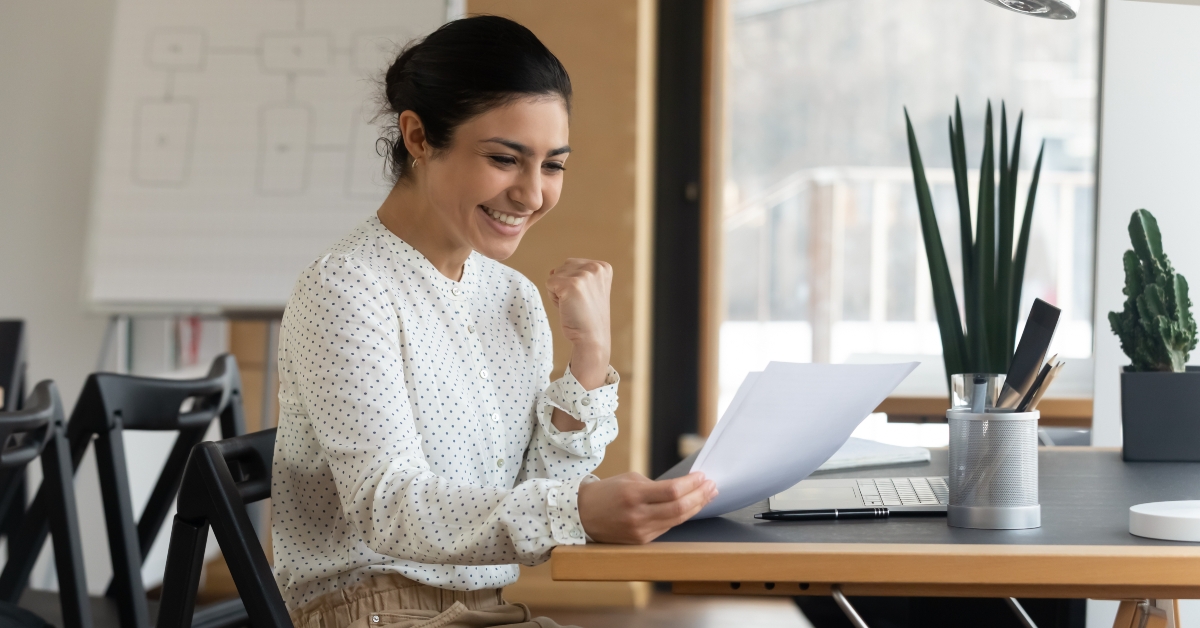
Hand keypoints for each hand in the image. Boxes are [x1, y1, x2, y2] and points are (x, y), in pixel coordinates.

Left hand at [546, 259, 611, 388]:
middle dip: (564, 285)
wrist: (592, 338)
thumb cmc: (586, 316)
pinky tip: (567, 307)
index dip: (572, 283)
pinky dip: (553, 298)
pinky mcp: (571, 284)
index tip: (585, 298)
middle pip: (562, 268)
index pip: (572, 265)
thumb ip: (573, 274)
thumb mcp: (587, 289)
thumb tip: (552, 270)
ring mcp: (584, 275)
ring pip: (554, 275)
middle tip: (578, 303)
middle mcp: (596, 268)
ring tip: (573, 305)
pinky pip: (549, 284)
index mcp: (603, 267)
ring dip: (558, 292)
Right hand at [577, 472, 717, 543]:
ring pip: (677, 520)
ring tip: (708, 496)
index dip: (691, 484)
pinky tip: (691, 508)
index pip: (672, 491)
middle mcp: (637, 514)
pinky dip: (681, 517)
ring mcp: (639, 530)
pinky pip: (667, 527)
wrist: (583, 514)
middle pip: (679, 507)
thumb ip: (656, 486)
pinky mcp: (641, 540)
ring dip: (696, 507)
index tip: (702, 476)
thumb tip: (684, 488)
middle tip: (712, 486)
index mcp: (633, 494)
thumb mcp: (630, 480)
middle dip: (700, 496)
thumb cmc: (608, 492)